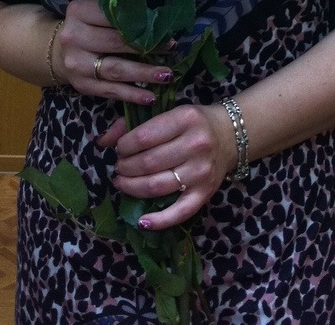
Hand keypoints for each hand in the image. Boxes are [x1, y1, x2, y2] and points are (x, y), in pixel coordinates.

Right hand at [55, 0, 174, 104]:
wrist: (59, 51)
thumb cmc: (89, 27)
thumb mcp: (97, 13)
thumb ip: (120, 16)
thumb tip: (159, 25)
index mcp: (79, 12)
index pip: (114, 17)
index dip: (141, 25)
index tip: (165, 32)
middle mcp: (74, 37)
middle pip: (116, 43)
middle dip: (147, 48)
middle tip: (171, 52)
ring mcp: (76, 64)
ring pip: (115, 70)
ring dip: (144, 74)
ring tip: (166, 76)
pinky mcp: (81, 85)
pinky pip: (111, 91)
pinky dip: (132, 95)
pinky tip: (150, 97)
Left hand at [98, 102, 237, 228]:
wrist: (231, 134)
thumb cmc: (194, 122)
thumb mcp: (169, 112)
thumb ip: (135, 124)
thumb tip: (103, 141)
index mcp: (185, 119)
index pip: (144, 137)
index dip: (124, 146)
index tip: (120, 149)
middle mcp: (195, 145)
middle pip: (148, 163)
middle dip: (125, 167)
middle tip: (120, 166)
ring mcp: (201, 171)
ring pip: (157, 186)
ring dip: (132, 187)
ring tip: (122, 182)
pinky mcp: (205, 193)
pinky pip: (180, 212)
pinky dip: (159, 220)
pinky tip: (142, 221)